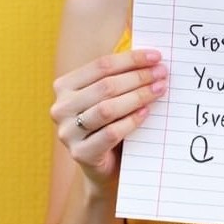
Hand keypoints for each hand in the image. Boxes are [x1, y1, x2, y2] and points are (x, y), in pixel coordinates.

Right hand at [49, 50, 167, 186]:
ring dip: (138, 96)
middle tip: (162, 74)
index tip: (156, 56)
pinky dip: (131, 121)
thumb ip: (120, 76)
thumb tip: (150, 56)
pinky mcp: (81, 154)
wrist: (105, 167)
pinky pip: (110, 133)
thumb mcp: (110, 97)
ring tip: (159, 90)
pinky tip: (146, 112)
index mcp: (65, 86)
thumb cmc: (110, 123)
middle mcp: (61, 107)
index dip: (131, 59)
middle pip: (105, 86)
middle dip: (138, 77)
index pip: (101, 65)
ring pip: (107, 109)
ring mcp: (68, 132)